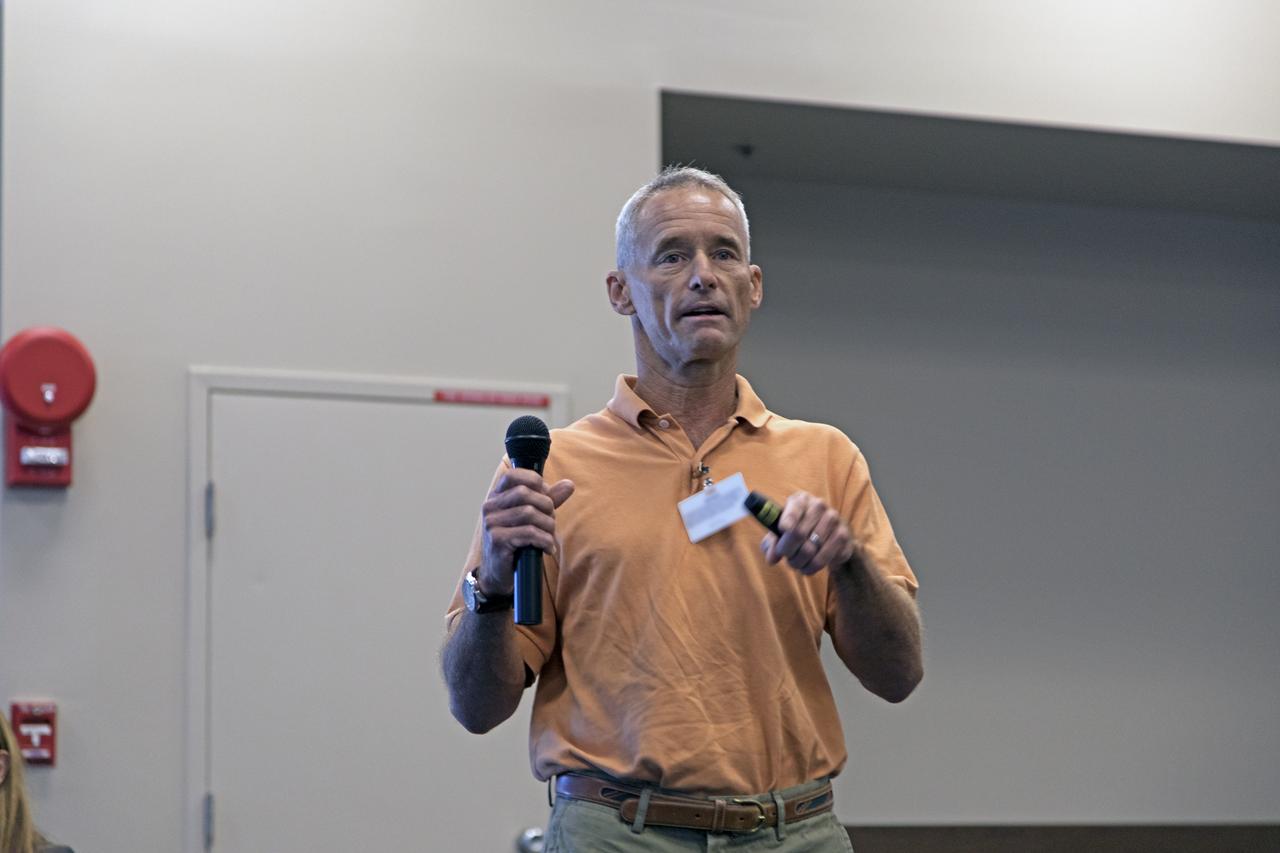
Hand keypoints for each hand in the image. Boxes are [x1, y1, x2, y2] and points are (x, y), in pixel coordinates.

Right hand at [478, 469, 574, 594]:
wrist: (499, 574)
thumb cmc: (516, 543)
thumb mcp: (533, 518)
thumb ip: (549, 500)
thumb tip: (569, 484)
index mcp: (496, 497)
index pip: (513, 475)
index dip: (534, 481)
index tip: (546, 496)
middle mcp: (490, 507)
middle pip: (525, 493)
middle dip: (547, 507)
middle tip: (551, 523)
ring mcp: (491, 523)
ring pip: (529, 513)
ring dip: (547, 526)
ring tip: (549, 537)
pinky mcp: (497, 540)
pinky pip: (529, 533)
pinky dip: (544, 540)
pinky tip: (547, 548)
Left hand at [760, 490, 854, 575]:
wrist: (829, 536)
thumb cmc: (799, 531)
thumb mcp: (782, 533)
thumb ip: (772, 543)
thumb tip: (772, 557)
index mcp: (801, 500)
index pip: (794, 509)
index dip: (786, 522)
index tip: (782, 531)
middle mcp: (819, 506)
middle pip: (798, 533)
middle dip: (787, 551)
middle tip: (786, 557)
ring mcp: (834, 520)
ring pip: (810, 550)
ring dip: (799, 562)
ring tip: (796, 563)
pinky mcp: (843, 536)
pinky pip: (823, 558)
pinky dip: (812, 567)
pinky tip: (809, 566)